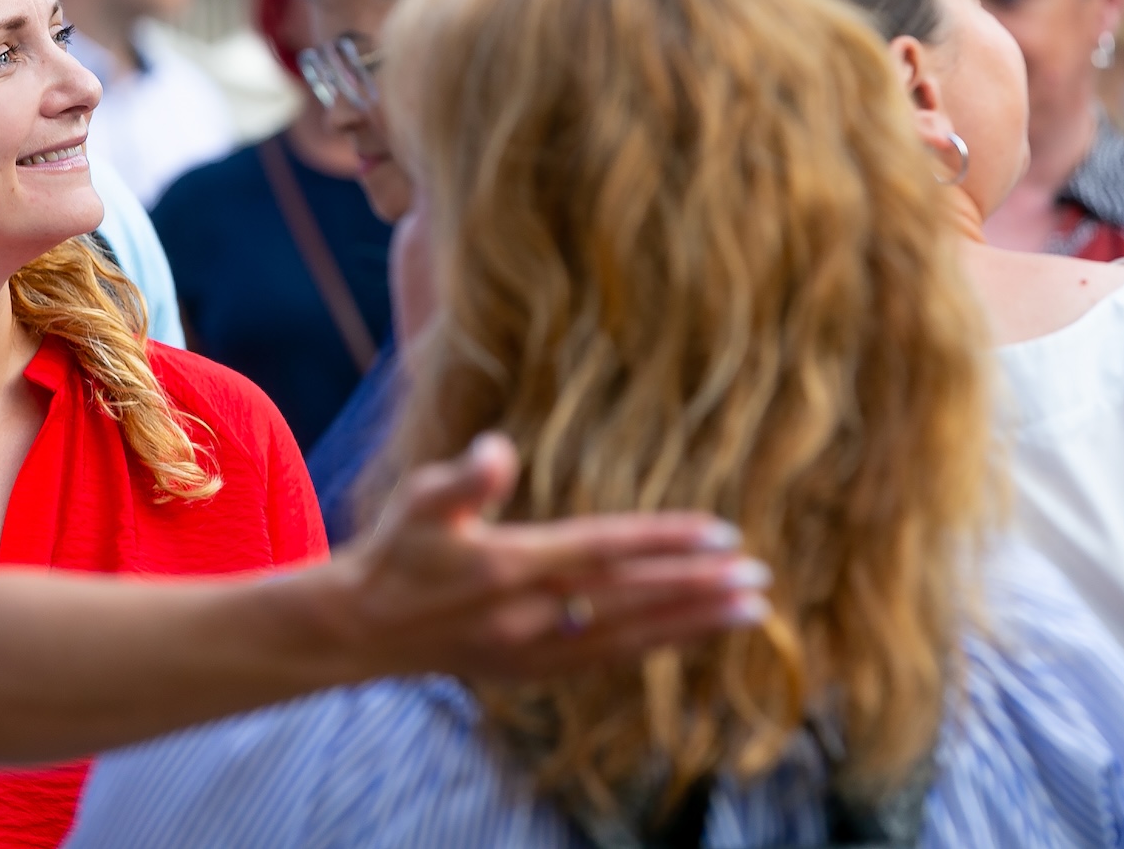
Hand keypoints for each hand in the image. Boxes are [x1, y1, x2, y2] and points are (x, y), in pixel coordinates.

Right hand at [326, 433, 767, 681]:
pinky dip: (657, 647)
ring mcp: (536, 651)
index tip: (720, 534)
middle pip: (631, 600)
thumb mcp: (417, 501)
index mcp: (509, 567)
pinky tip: (692, 636)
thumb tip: (496, 449)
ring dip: (694, 625)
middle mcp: (531, 616)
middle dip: (698, 588)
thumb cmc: (396, 552)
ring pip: (632, 638)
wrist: (364, 629)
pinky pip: (609, 661)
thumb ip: (462, 478)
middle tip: (759, 577)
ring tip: (751, 611)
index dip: (663, 542)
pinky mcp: (535, 673)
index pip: (602, 551)